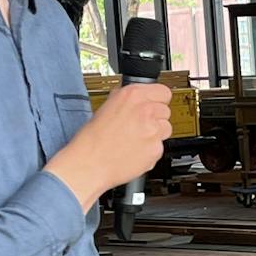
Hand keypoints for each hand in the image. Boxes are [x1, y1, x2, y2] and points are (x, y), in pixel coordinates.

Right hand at [45, 82, 172, 210]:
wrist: (89, 163)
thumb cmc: (93, 138)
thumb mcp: (107, 107)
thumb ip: (127, 101)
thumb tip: (137, 99)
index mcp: (132, 95)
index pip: (163, 92)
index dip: (158, 100)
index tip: (155, 105)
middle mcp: (145, 110)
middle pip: (166, 111)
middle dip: (155, 119)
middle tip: (140, 127)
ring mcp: (153, 130)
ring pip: (166, 129)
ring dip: (155, 134)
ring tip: (136, 140)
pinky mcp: (156, 149)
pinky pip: (160, 148)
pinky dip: (150, 151)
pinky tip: (135, 151)